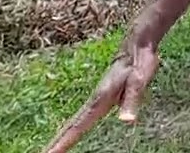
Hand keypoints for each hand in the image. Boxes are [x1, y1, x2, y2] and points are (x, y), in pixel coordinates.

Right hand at [41, 40, 159, 152]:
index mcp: (100, 100)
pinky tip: (73, 133)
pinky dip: (73, 128)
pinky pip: (83, 117)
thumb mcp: (138, 82)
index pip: (78, 126)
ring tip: (51, 150)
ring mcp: (96, 99)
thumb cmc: (139, 63)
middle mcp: (94, 100)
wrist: (137, 46)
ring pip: (74, 121)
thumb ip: (131, 102)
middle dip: (56, 142)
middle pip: (71, 125)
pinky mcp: (101, 98)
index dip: (64, 141)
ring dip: (61, 135)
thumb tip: (126, 121)